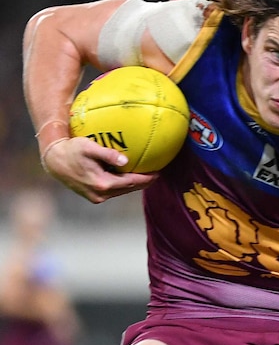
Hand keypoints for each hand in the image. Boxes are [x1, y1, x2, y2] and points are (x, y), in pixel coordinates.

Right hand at [42, 136, 157, 202]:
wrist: (54, 161)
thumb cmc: (71, 150)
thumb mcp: (89, 147)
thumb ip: (108, 154)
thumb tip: (126, 161)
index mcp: (102, 183)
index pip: (131, 182)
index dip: (146, 179)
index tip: (158, 173)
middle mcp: (100, 194)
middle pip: (129, 189)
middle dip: (143, 183)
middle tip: (157, 175)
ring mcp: (96, 197)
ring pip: (121, 191)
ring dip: (134, 185)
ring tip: (147, 177)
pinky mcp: (93, 196)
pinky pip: (114, 191)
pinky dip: (124, 185)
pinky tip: (130, 178)